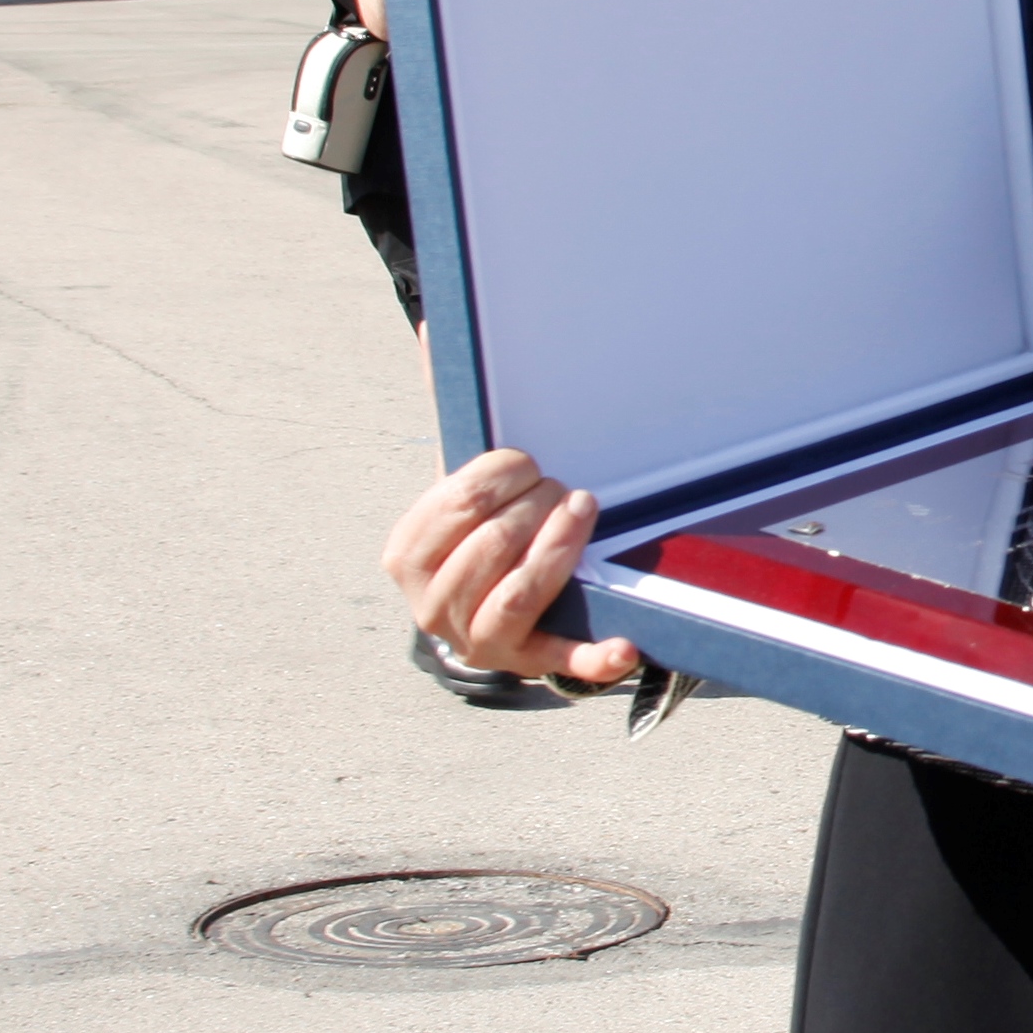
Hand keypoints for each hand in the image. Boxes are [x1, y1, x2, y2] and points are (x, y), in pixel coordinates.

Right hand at [381, 450, 642, 688]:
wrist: (479, 615)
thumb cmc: (475, 542)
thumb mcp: (454, 508)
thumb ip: (462, 462)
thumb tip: (447, 369)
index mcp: (407, 558)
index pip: (458, 504)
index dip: (502, 475)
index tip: (529, 465)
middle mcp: (432, 607)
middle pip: (492, 543)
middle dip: (537, 504)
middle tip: (562, 488)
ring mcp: (478, 641)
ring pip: (520, 592)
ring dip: (560, 546)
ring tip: (584, 508)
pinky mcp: (525, 663)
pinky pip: (560, 660)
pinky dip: (593, 656)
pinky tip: (624, 647)